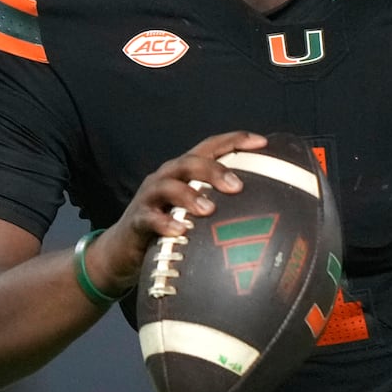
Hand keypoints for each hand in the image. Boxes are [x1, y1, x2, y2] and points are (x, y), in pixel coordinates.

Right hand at [89, 131, 268, 294]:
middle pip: (190, 162)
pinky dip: (165, 223)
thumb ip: (222, 204)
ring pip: (168, 185)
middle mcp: (167, 177)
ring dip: (190, 195)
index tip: (262, 142)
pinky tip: (181, 231)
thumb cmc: (170, 226)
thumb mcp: (196, 210)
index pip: (211, 146)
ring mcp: (150, 197)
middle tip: (237, 186)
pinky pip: (149, 218)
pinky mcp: (137, 221)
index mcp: (185, 171)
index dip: (235, 140)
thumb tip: (269, 210)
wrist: (122, 251)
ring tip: (209, 210)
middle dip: (214, 170)